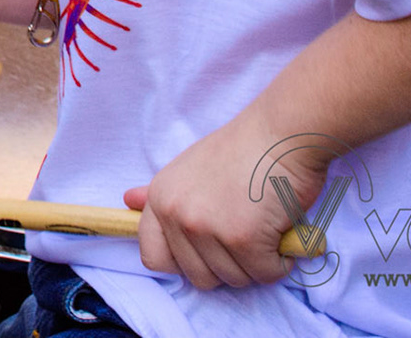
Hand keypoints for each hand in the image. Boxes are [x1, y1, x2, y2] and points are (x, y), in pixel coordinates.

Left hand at [123, 108, 328, 289]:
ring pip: (234, 279)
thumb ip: (163, 194)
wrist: (281, 132)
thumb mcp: (190, 168)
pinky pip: (264, 274)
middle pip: (199, 277)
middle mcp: (176, 214)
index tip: (206, 251)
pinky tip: (281, 231)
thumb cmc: (242, 149)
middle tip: (246, 233)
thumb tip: (128, 201)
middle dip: (228, 265)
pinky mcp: (242, 239)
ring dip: (256, 263)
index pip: (153, 257)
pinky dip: (279, 261)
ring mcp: (206, 228)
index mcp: (161, 198)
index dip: (182, 263)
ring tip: (264, 226)